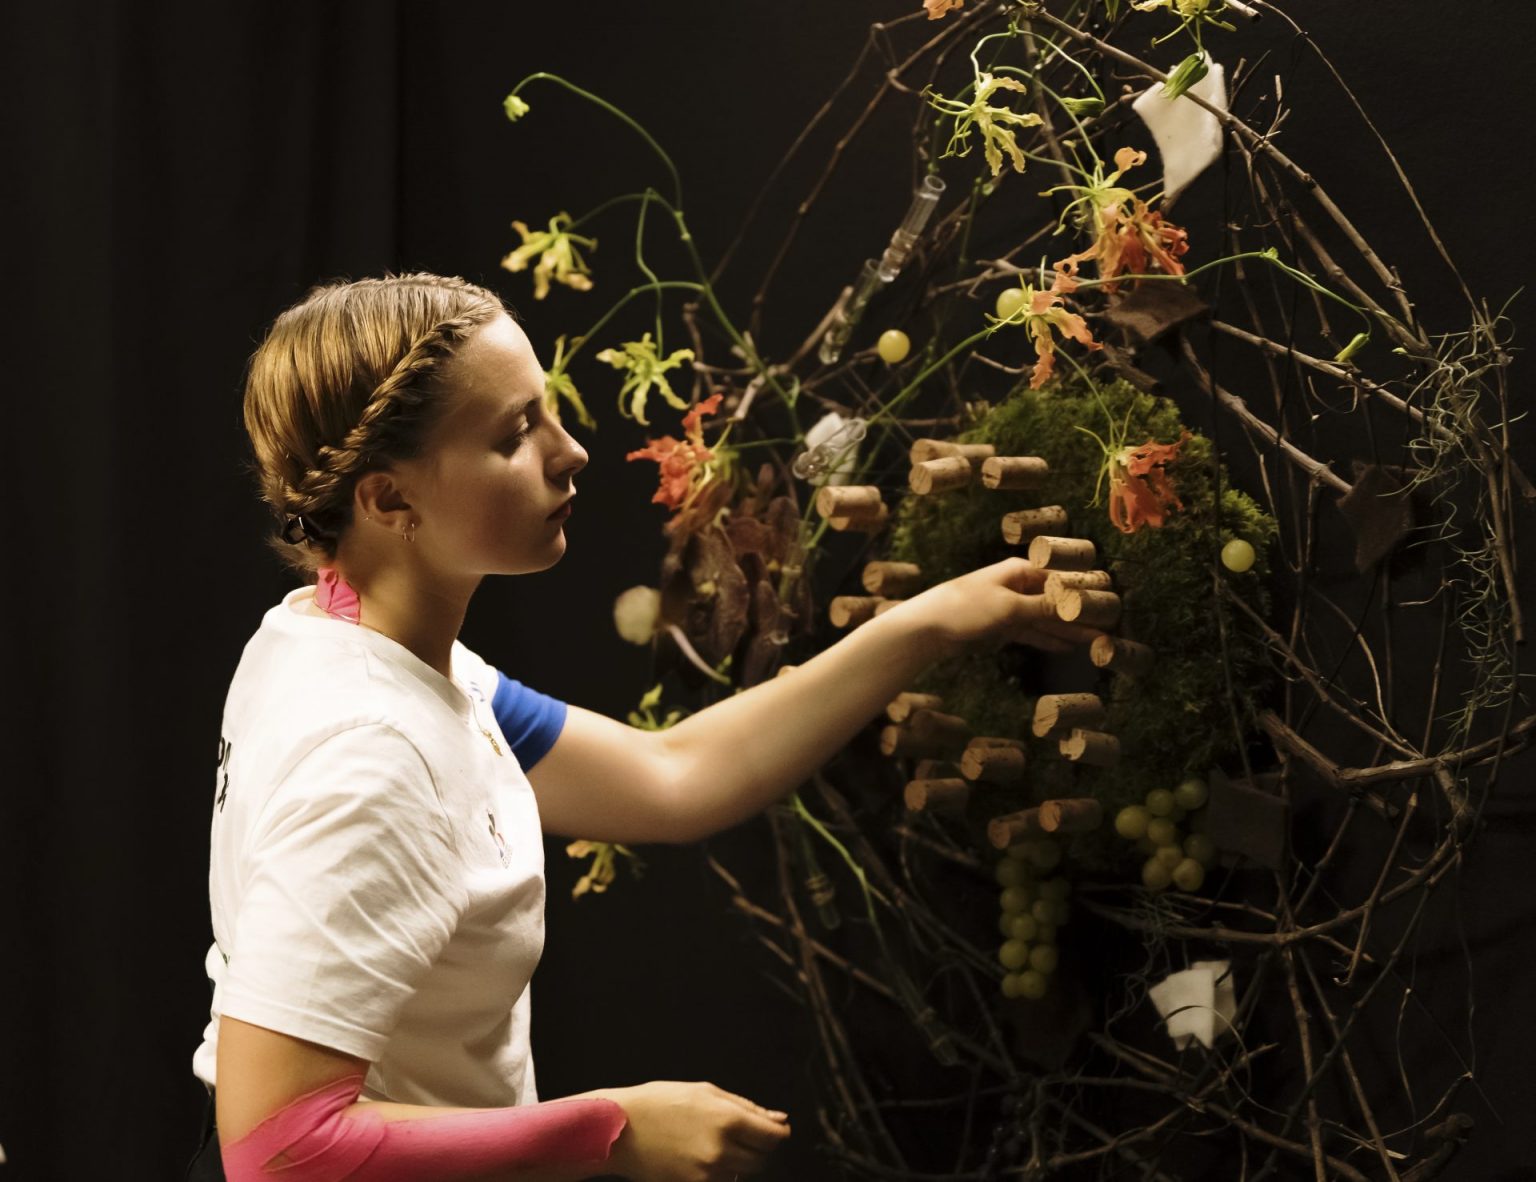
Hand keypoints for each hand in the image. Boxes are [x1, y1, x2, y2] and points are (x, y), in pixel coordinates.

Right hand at [574, 1080, 790, 1180]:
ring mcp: (708, 1173)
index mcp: (727, 1119)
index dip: (777, 1133)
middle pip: (761, 1158)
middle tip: (740, 1135)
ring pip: (743, 1173)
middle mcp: (721, 1149)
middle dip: (758, 1147)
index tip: (774, 1131)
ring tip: (715, 1144)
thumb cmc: (660, 1102)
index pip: (773, 1137)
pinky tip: (703, 1158)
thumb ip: (747, 1107)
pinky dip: (721, 1173)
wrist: (620, 1129)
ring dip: (740, 1161)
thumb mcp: (705, 1092)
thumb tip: (779, 1120)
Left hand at [893, 557, 1101, 655]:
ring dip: (1070, 630)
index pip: (1061, 579)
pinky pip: (1032, 632)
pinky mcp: (1002, 627)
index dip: (1085, 592)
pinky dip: (1050, 639)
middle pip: (1056, 600)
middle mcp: (1018, 586)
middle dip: (1082, 614)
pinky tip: (1069, 646)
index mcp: (1020, 571)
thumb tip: (1078, 603)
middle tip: (1111, 628)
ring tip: (1098, 641)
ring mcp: (1010, 607)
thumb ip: (1045, 608)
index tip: (1111, 605)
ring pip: (1047, 619)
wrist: (926, 628)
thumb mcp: (1009, 608)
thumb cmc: (965, 608)